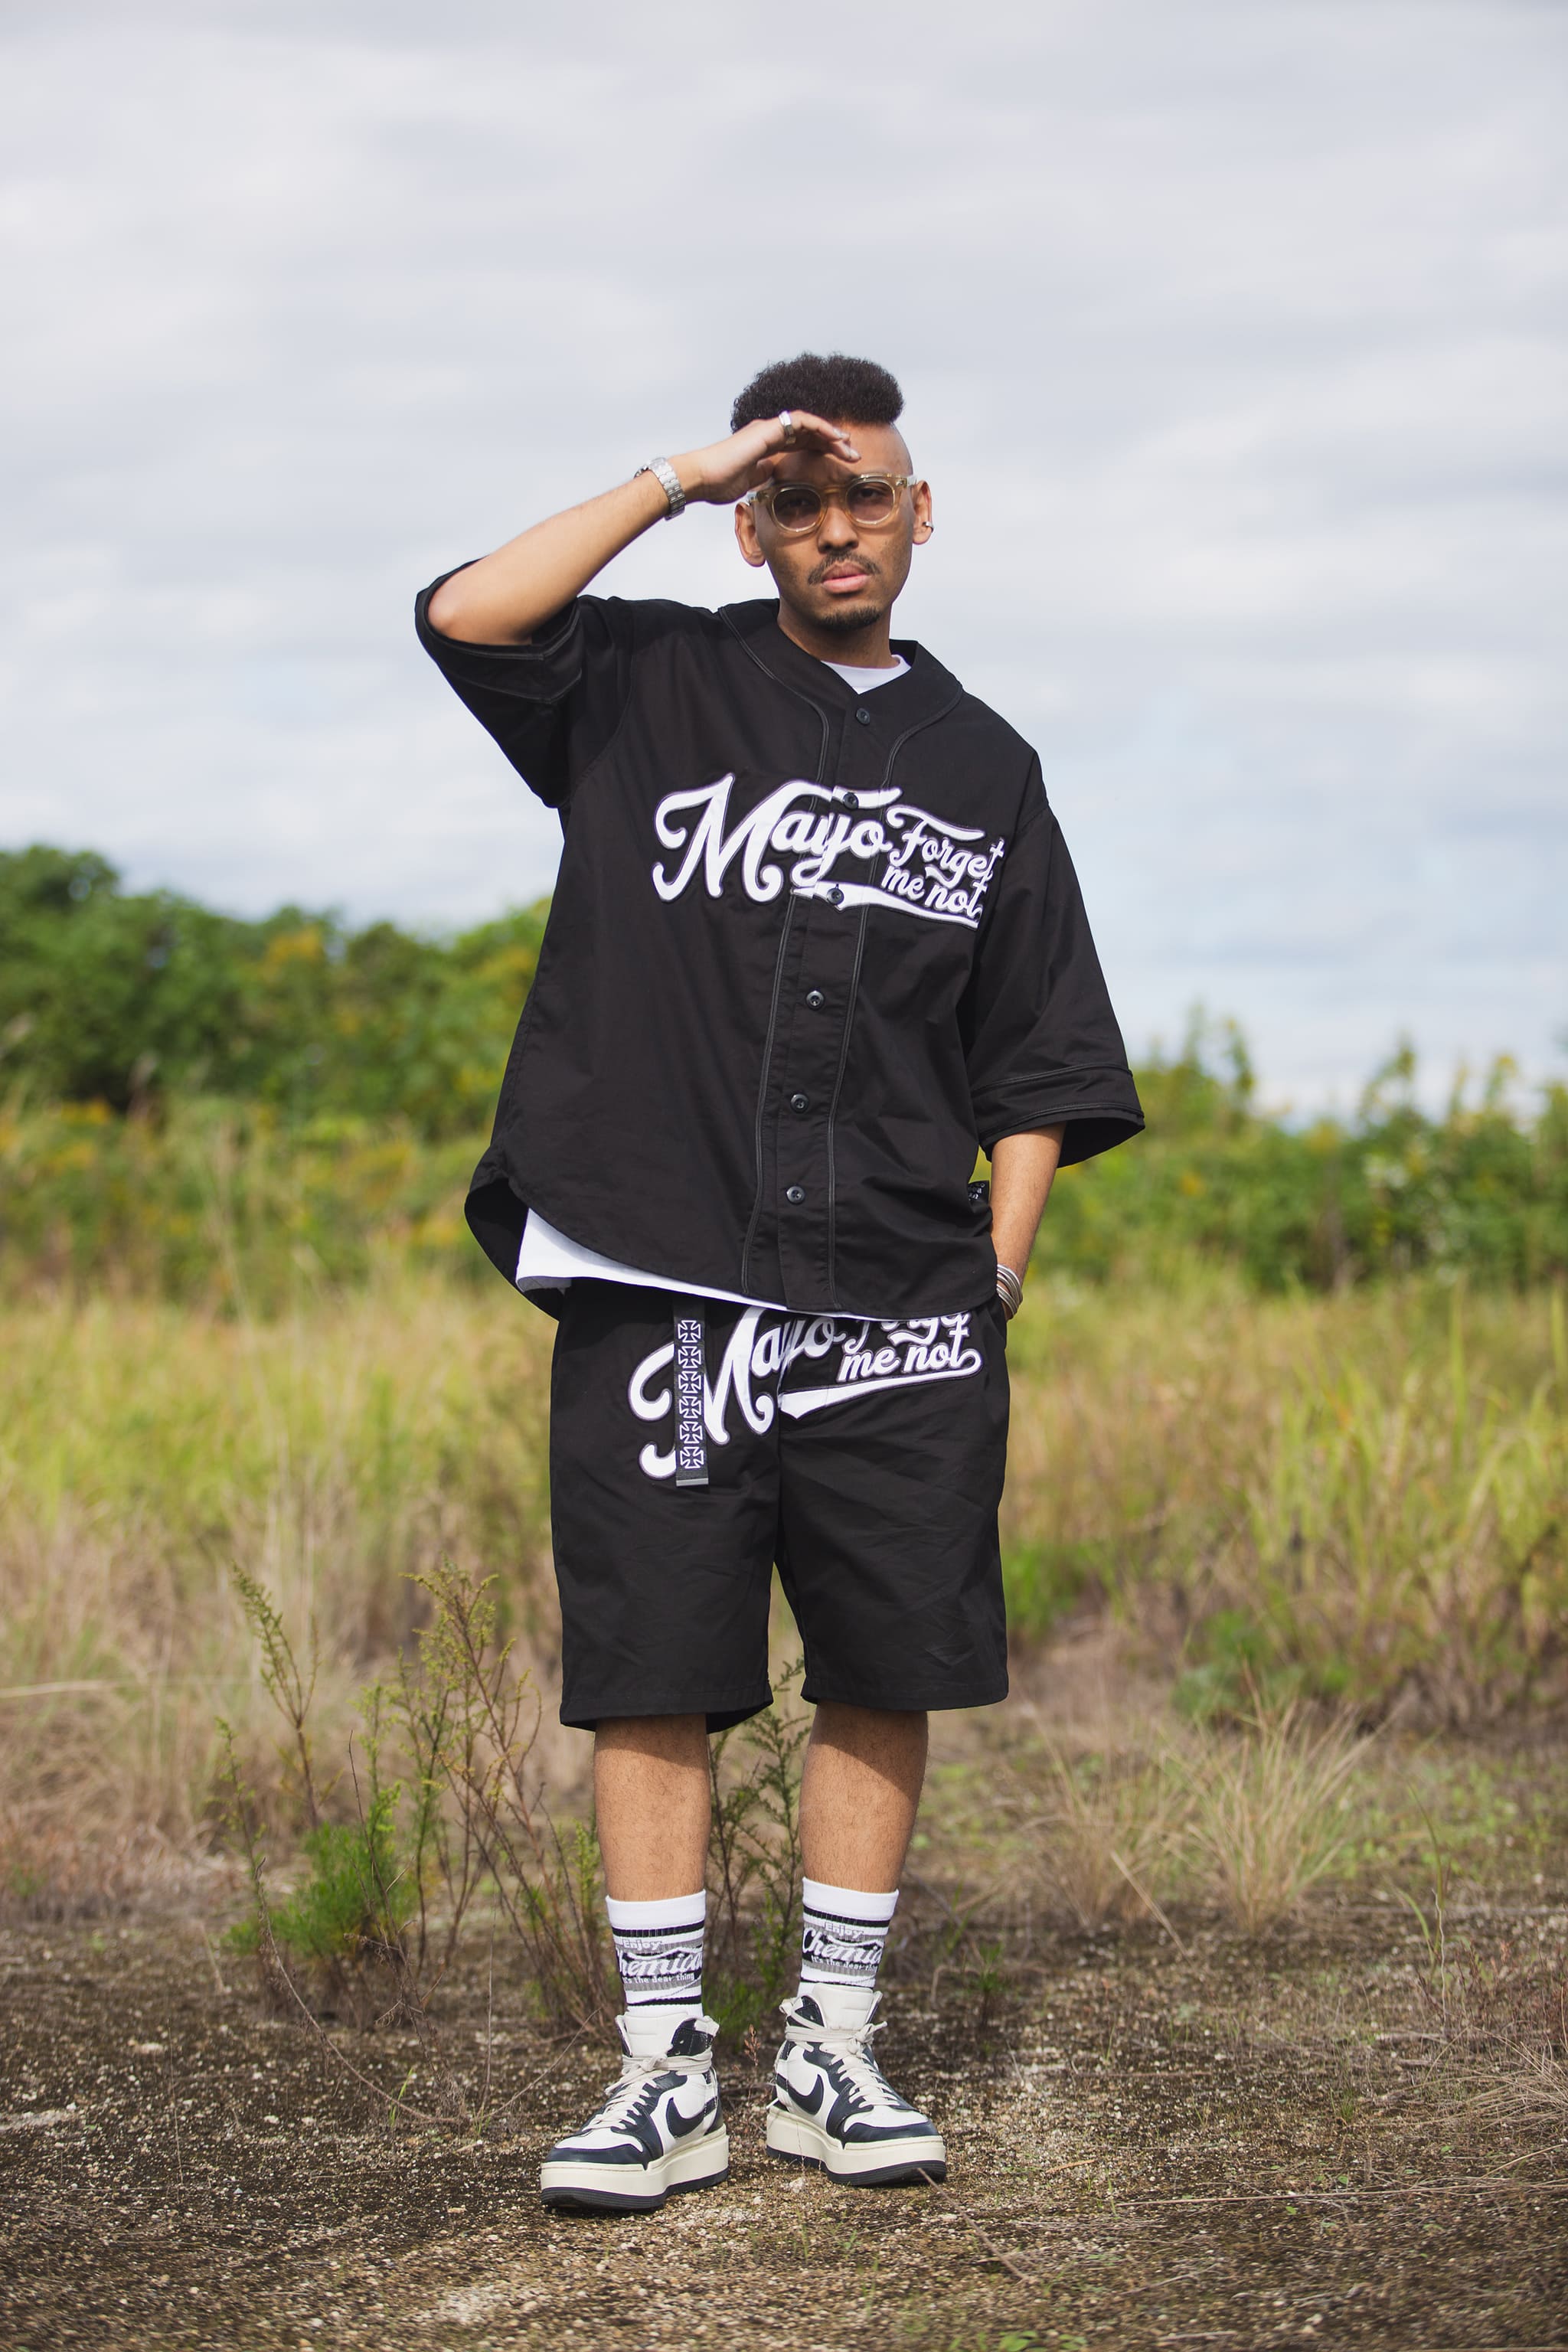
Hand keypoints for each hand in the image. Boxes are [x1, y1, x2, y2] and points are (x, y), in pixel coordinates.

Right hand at [676, 411, 859, 505]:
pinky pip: (800, 421)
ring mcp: (768, 428)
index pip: (800, 443)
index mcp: (765, 445)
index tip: (840, 462)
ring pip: (809, 424)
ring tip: (850, 448)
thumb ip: (764, 476)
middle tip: (853, 456)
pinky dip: (820, 428)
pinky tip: (835, 438)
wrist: (701, 478)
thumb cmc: (718, 483)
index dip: (822, 450)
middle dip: (833, 443)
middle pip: (808, 433)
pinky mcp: (767, 429)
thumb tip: (775, 477)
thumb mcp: (750, 482)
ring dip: (831, 435)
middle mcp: (768, 432)